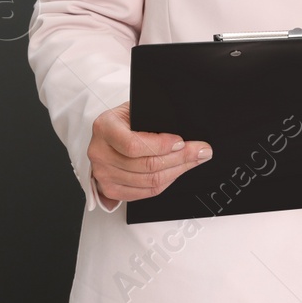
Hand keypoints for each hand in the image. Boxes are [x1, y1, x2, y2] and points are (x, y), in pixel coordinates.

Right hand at [88, 102, 211, 208]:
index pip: (134, 145)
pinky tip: (177, 171)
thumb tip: (186, 131)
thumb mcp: (136, 110)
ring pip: (149, 181)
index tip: (182, 142)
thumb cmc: (125, 120)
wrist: (108, 134)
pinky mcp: (110, 190)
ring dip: (178, 171)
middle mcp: (100, 152)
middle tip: (201, 151)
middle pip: (146, 165)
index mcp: (105, 127)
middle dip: (181, 158)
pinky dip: (166, 182)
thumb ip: (155, 119)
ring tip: (194, 160)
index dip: (161, 146)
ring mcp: (103, 174)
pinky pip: (145, 193)